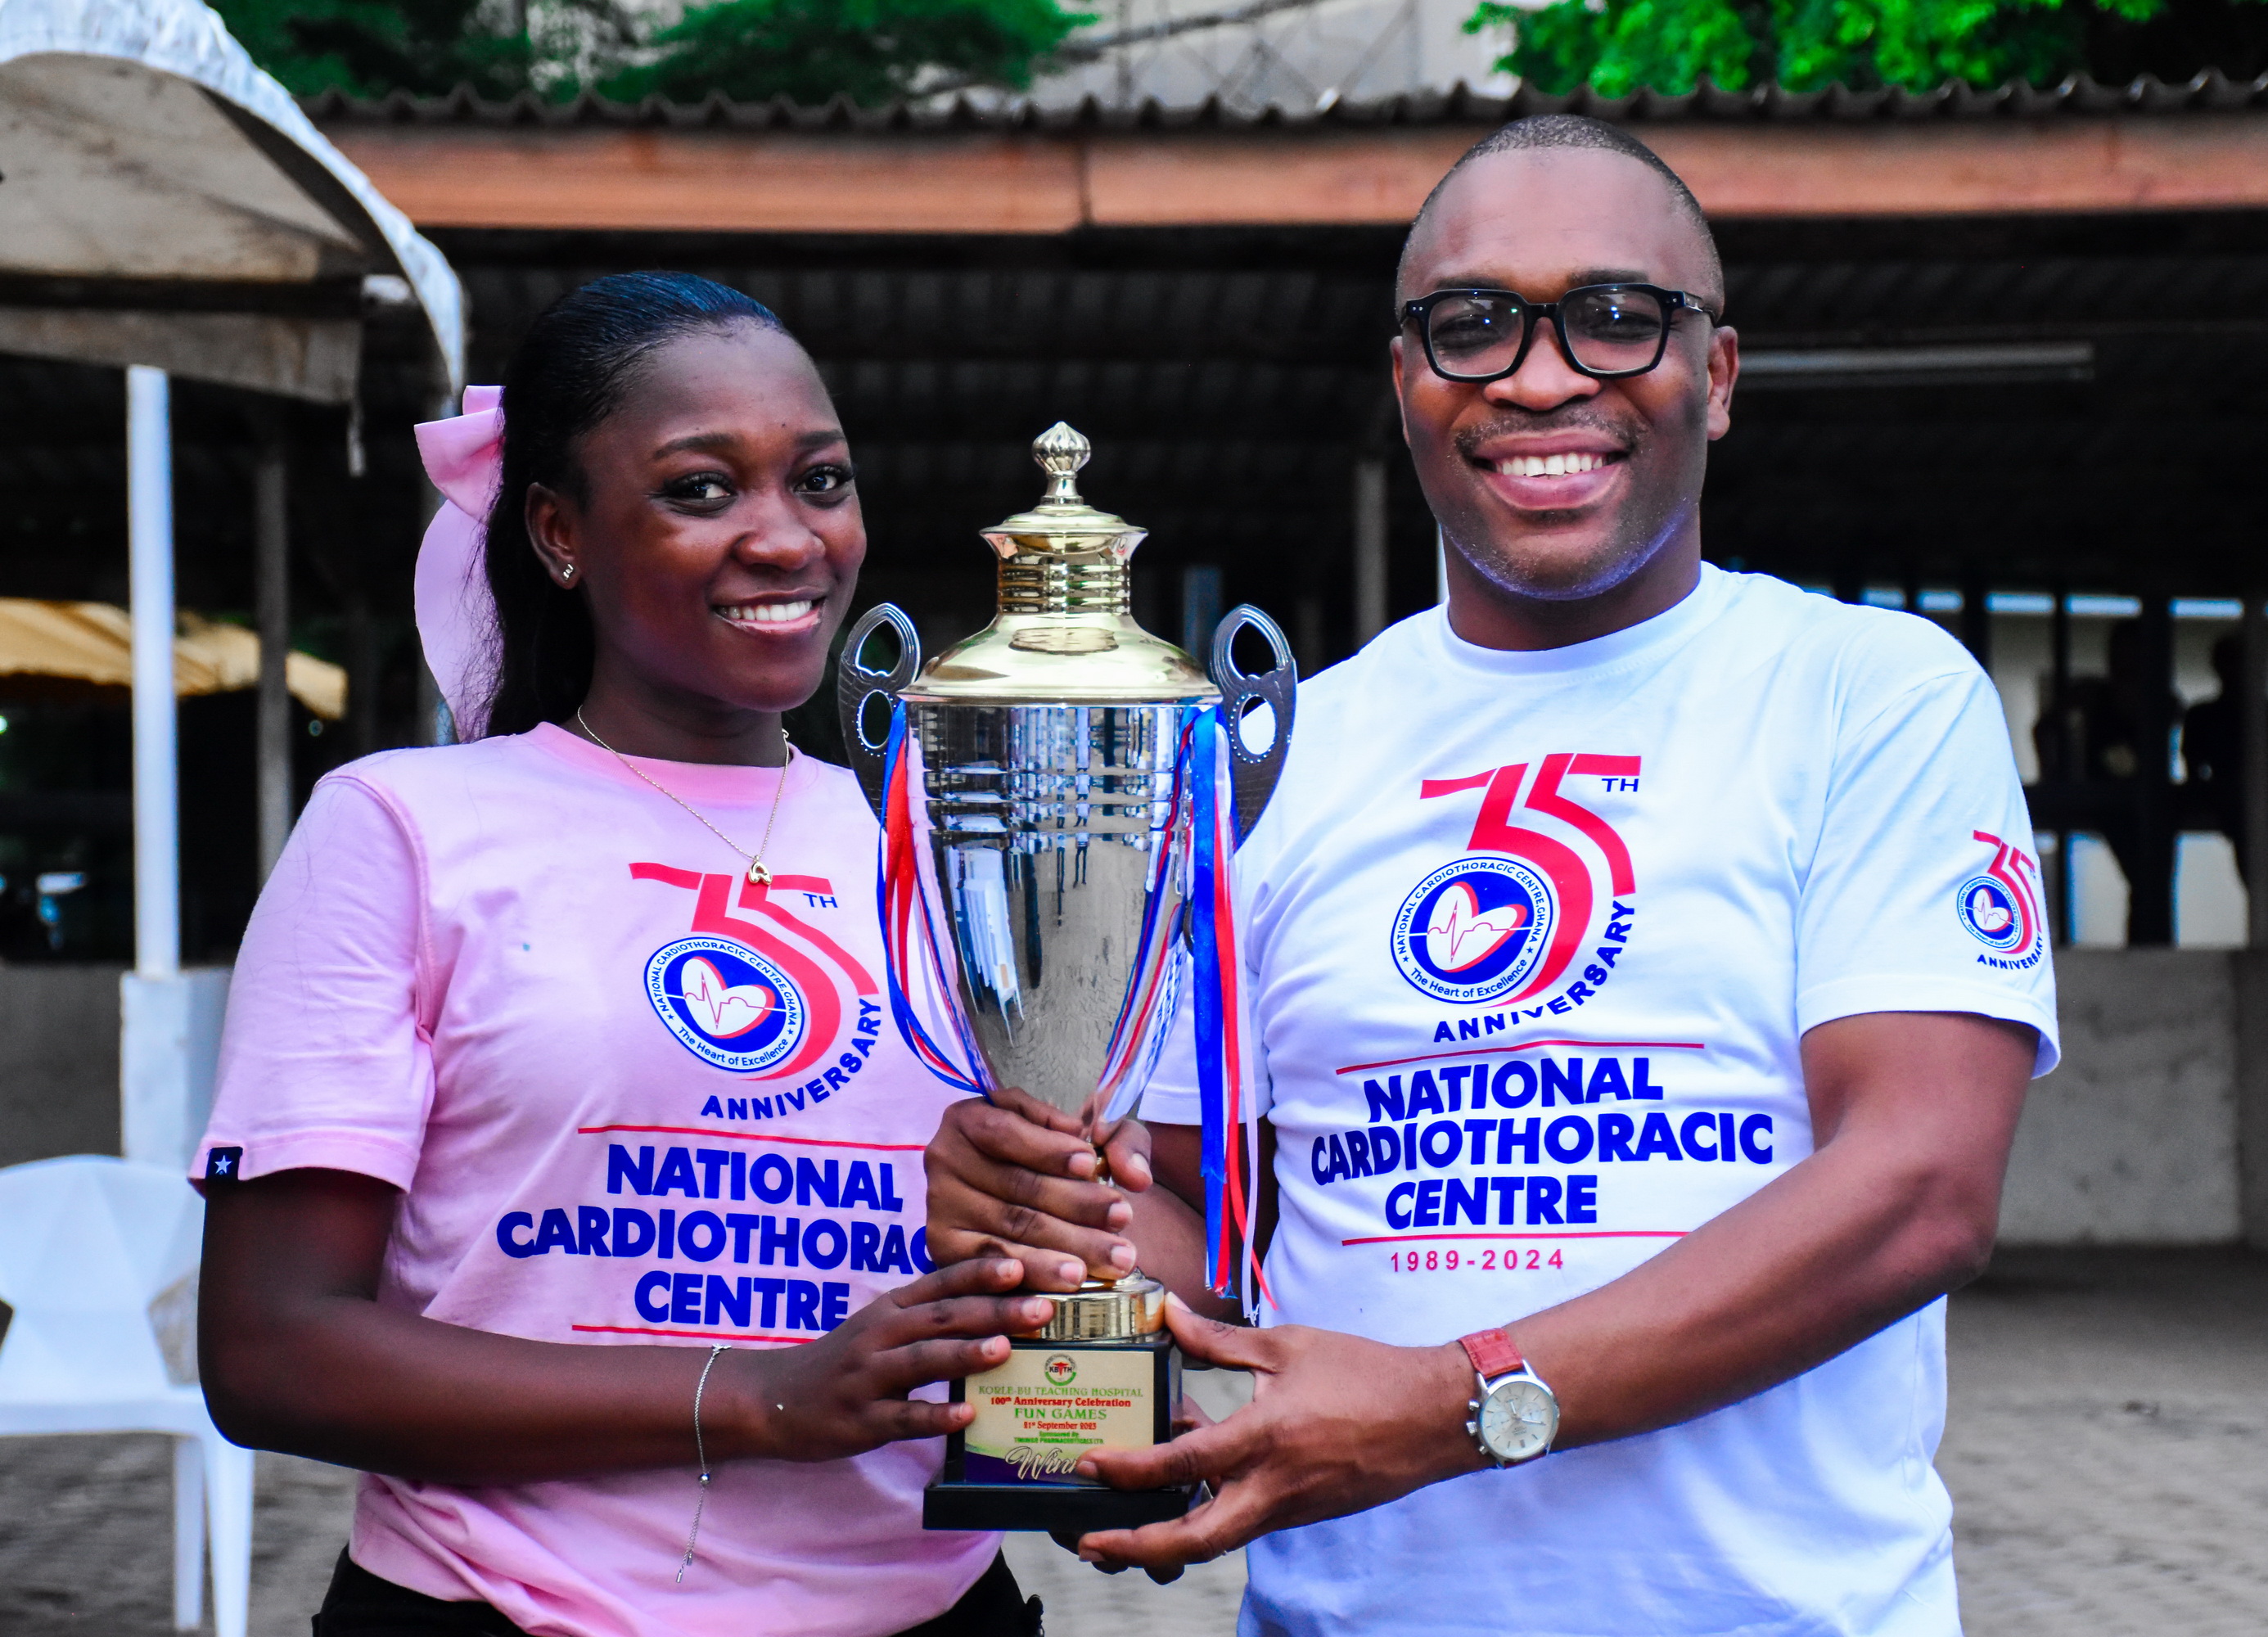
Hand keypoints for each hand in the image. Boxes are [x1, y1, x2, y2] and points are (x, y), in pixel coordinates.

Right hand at [724, 1257, 1052, 1461]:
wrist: (774, 1398)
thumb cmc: (844, 1361)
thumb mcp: (882, 1326)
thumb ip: (930, 1315)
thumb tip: (1000, 1306)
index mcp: (892, 1309)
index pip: (943, 1283)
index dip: (982, 1274)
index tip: (1023, 1267)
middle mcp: (881, 1335)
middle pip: (943, 1317)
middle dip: (994, 1310)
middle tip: (1041, 1308)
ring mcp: (869, 1377)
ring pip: (922, 1360)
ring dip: (966, 1353)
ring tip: (1006, 1348)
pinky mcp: (861, 1419)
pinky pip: (902, 1416)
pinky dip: (934, 1415)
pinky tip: (965, 1414)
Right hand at [925, 1086, 1155, 1291]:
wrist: (1026, 1193)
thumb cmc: (1058, 1157)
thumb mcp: (1086, 1135)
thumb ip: (1119, 1142)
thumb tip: (1135, 1174)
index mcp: (970, 1118)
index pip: (1007, 1133)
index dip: (1048, 1149)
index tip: (1089, 1163)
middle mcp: (945, 1158)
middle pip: (1017, 1186)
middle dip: (1076, 1204)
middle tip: (1122, 1219)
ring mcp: (940, 1206)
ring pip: (1010, 1229)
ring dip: (1064, 1247)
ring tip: (1110, 1259)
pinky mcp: (944, 1247)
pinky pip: (990, 1266)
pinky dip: (1030, 1275)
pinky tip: (1064, 1285)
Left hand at [1069, 1298, 1484, 1578]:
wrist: (1434, 1416)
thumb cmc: (1365, 1373)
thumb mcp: (1286, 1345)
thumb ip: (1218, 1339)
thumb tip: (1167, 1314)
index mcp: (1264, 1437)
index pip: (1181, 1462)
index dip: (1128, 1469)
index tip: (1089, 1465)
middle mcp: (1273, 1486)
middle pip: (1193, 1541)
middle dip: (1136, 1550)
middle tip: (1092, 1545)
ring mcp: (1290, 1507)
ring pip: (1217, 1540)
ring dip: (1169, 1541)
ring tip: (1128, 1525)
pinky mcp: (1303, 1512)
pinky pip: (1244, 1521)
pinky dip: (1210, 1510)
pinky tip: (1195, 1475)